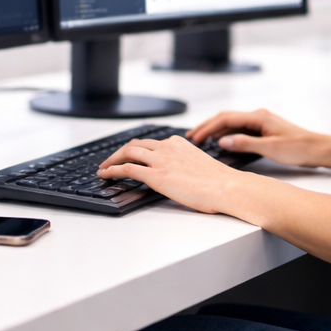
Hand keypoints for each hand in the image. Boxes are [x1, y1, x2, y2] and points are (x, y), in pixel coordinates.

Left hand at [97, 135, 243, 213]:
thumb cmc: (220, 182)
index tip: (130, 155)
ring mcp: (160, 159)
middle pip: (135, 144)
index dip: (137, 149)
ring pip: (127, 153)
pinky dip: (112, 170)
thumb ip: (185, 164)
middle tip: (111, 160)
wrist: (228, 187)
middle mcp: (167, 146)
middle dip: (120, 152)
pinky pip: (126, 168)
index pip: (151, 142)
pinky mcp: (155, 175)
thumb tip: (179, 175)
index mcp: (178, 142)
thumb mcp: (199, 164)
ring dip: (112, 159)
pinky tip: (105, 174)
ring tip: (103, 168)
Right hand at [186, 109, 326, 166]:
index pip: (225, 118)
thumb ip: (244, 143)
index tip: (195, 137)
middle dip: (207, 126)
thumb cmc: (299, 148)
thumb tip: (222, 140)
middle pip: (226, 118)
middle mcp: (258, 116)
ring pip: (232, 123)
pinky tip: (221, 142)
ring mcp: (261, 122)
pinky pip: (240, 129)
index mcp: (258, 117)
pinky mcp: (264, 130)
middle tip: (191, 137)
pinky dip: (227, 134)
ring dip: (216, 130)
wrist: (318, 149)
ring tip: (201, 139)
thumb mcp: (270, 148)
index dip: (208, 127)